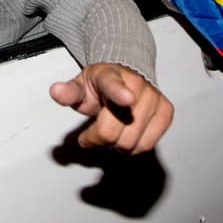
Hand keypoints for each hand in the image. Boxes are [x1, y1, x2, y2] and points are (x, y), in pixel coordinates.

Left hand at [49, 63, 173, 153]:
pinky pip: (147, 145)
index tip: (126, 99)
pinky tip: (127, 135)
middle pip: (113, 131)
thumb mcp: (81, 86)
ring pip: (130, 142)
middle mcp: (136, 85)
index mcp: (110, 76)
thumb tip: (56, 91)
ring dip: (115, 145)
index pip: (113, 85)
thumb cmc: (102, 85)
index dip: (119, 93)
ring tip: (112, 131)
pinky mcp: (166, 111)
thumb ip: (69, 92)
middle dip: (97, 138)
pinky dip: (134, 148)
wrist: (128, 74)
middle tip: (94, 131)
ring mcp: (154, 98)